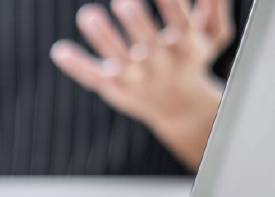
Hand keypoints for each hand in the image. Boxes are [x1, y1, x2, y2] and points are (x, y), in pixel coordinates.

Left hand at [51, 0, 233, 170]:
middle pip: (148, 44)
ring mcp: (135, 79)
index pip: (181, 23)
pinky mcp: (113, 87)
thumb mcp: (213, 36)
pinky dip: (76, 65)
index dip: (170, 4)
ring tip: (87, 14)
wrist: (179, 108)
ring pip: (117, 59)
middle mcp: (161, 65)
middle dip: (137, 23)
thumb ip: (215, 8)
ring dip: (102, 37)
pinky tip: (59, 50)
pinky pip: (92, 77)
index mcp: (186, 47)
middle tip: (123, 2)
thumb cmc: (193, 60)